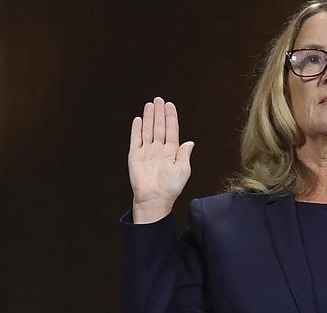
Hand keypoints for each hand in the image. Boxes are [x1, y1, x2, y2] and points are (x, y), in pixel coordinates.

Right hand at [128, 97, 194, 222]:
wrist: (154, 199)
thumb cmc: (170, 188)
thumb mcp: (183, 170)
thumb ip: (185, 155)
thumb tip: (190, 142)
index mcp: (172, 152)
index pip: (171, 130)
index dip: (171, 118)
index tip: (170, 106)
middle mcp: (159, 150)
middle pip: (159, 127)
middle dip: (159, 113)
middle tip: (159, 100)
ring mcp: (147, 152)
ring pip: (148, 130)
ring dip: (149, 117)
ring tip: (150, 105)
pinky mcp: (135, 156)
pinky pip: (136, 139)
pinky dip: (137, 129)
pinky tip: (138, 119)